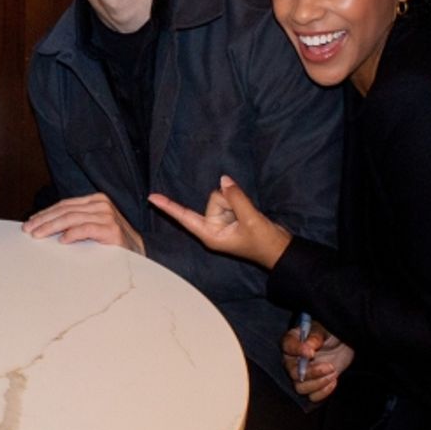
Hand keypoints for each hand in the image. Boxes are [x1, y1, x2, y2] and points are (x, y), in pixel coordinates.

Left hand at [22, 193, 144, 253]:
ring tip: (38, 235)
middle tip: (28, 230)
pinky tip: (61, 240)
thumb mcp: (92, 227)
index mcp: (95, 200)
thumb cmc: (112, 242)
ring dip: (51, 227)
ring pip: (72, 218)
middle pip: (65, 210)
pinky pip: (86, 229)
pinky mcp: (111, 229)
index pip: (65, 205)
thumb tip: (46, 228)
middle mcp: (101, 204)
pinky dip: (72, 234)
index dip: (46, 213)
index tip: (30, 222)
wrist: (139, 252)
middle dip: (44, 220)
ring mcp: (107, 215)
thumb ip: (75, 223)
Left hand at [149, 175, 290, 268]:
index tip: (151, 197)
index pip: (185, 217)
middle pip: (212, 199)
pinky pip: (231, 198)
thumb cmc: (263, 243)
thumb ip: (236, 198)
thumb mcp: (251, 220)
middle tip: (245, 218)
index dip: (168, 207)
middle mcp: (212, 227)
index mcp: (210, 234)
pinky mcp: (231, 215)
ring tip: (249, 217)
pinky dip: (240, 200)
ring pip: (223, 196)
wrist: (279, 249)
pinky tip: (249, 213)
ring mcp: (222, 221)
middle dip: (230, 201)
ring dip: (237, 201)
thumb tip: (224, 179)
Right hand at [282, 320, 353, 402]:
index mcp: (292, 342)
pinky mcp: (314, 385)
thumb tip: (308, 348)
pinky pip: (312, 396)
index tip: (311, 353)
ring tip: (332, 373)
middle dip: (312, 372)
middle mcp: (293, 360)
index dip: (297, 351)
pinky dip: (323, 391)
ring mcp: (302, 375)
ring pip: (300, 388)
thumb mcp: (324, 330)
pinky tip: (333, 380)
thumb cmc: (330, 333)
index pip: (287, 346)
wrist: (343, 344)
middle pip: (292, 374)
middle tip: (329, 366)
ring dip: (318, 383)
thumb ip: (315, 337)